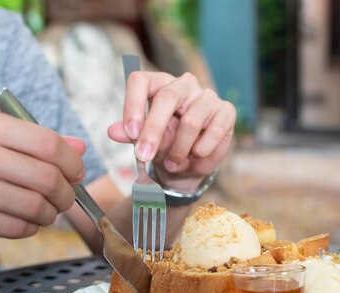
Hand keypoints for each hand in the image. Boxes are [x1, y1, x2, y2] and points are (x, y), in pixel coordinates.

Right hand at [0, 105, 84, 237]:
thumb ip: (25, 137)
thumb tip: (77, 147)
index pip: (47, 143)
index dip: (72, 162)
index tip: (75, 172)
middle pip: (47, 177)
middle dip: (67, 193)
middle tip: (65, 198)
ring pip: (32, 206)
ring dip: (49, 214)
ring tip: (44, 212)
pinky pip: (10, 228)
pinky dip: (28, 229)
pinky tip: (24, 223)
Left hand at [107, 71, 235, 190]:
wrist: (189, 163)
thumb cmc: (164, 146)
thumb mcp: (144, 142)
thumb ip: (130, 135)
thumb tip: (113, 131)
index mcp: (158, 85)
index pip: (140, 81)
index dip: (133, 105)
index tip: (130, 133)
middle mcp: (183, 85)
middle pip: (167, 97)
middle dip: (153, 131)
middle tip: (144, 155)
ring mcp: (207, 96)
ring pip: (191, 120)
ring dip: (179, 149)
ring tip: (171, 165)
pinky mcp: (226, 111)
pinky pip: (214, 130)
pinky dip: (201, 150)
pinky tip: (195, 157)